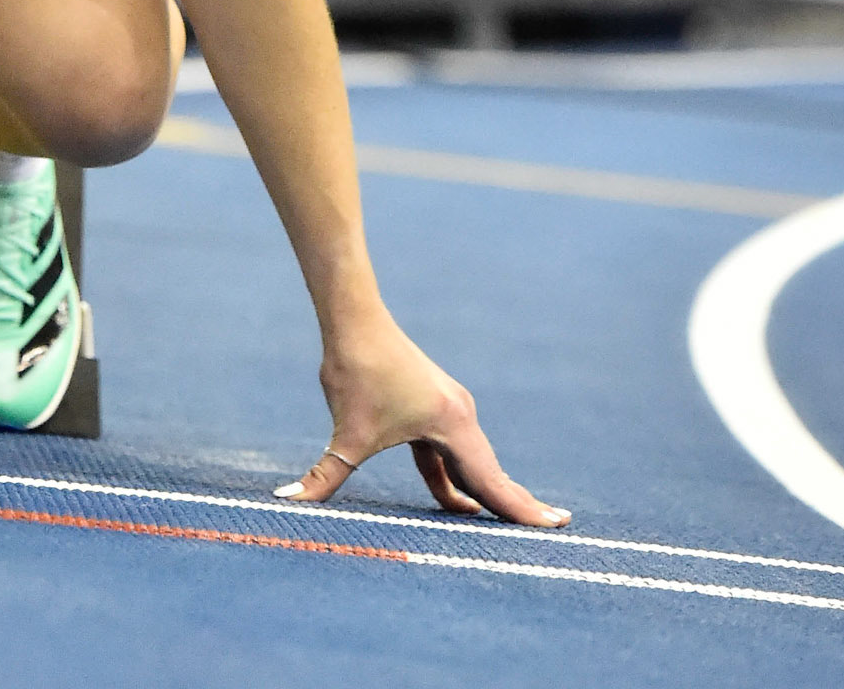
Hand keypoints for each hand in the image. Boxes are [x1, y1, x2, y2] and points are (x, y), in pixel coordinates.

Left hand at [275, 315, 569, 527]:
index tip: (556, 526)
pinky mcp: (429, 404)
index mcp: (452, 425)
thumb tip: (286, 503)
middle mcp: (459, 415)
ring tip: (510, 521)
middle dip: (516, 503)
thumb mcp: (346, 433)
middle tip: (556, 527)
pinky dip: (454, 478)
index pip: (491, 481)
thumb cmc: (356, 371)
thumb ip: (323, 476)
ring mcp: (447, 407)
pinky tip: (456, 502)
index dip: (520, 509)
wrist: (353, 317)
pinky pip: (448, 452)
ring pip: (470, 461)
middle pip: (491, 472)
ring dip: (485, 492)